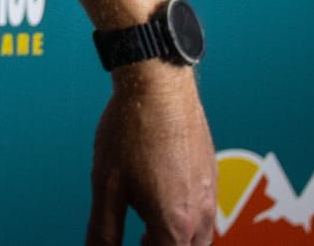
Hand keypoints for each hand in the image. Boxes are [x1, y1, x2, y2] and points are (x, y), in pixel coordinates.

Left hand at [86, 63, 215, 245]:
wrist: (159, 83)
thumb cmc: (132, 128)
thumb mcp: (106, 186)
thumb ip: (103, 230)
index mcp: (175, 223)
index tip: (128, 244)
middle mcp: (200, 214)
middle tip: (135, 241)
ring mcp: (210, 194)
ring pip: (200, 238)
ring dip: (173, 240)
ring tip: (144, 229)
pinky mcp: (211, 175)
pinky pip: (204, 214)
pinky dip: (184, 221)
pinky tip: (161, 201)